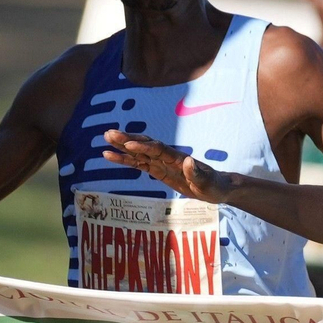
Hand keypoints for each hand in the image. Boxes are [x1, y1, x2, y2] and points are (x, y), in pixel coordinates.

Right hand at [103, 130, 238, 201]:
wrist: (217, 188)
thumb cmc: (214, 186)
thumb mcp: (208, 183)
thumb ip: (197, 174)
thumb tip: (188, 161)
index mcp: (178, 158)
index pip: (158, 150)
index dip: (144, 146)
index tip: (128, 144)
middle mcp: (168, 157)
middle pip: (145, 145)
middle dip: (127, 139)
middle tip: (109, 133)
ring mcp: (162, 163)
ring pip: (139, 152)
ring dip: (122, 147)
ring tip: (105, 140)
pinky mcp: (158, 171)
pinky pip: (139, 164)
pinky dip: (125, 160)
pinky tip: (110, 156)